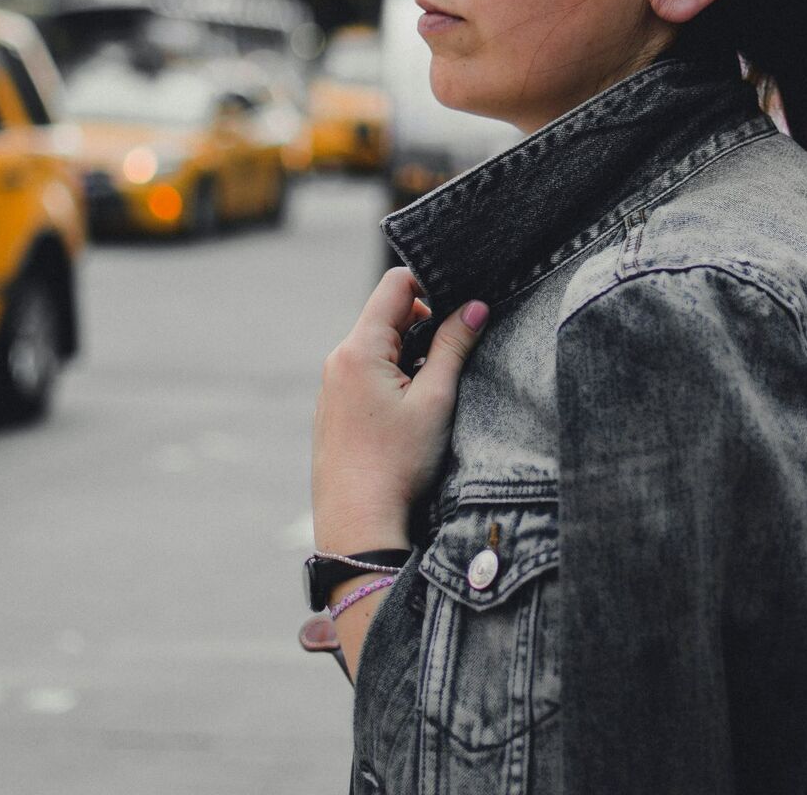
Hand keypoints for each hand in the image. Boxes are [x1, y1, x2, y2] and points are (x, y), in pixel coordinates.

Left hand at [311, 268, 486, 552]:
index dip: (432, 287)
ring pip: (378, 346)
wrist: (358, 522)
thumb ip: (454, 346)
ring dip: (409, 356)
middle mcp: (338, 360)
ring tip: (428, 396)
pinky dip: (391, 378)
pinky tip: (406, 416)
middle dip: (423, 327)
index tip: (457, 313)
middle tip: (449, 363)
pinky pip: (365, 373)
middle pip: (387, 315)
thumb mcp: (436, 400)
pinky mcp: (333, 409)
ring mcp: (331, 385)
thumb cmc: (397, 463)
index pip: (396, 284)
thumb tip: (475, 307)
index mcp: (359, 349)